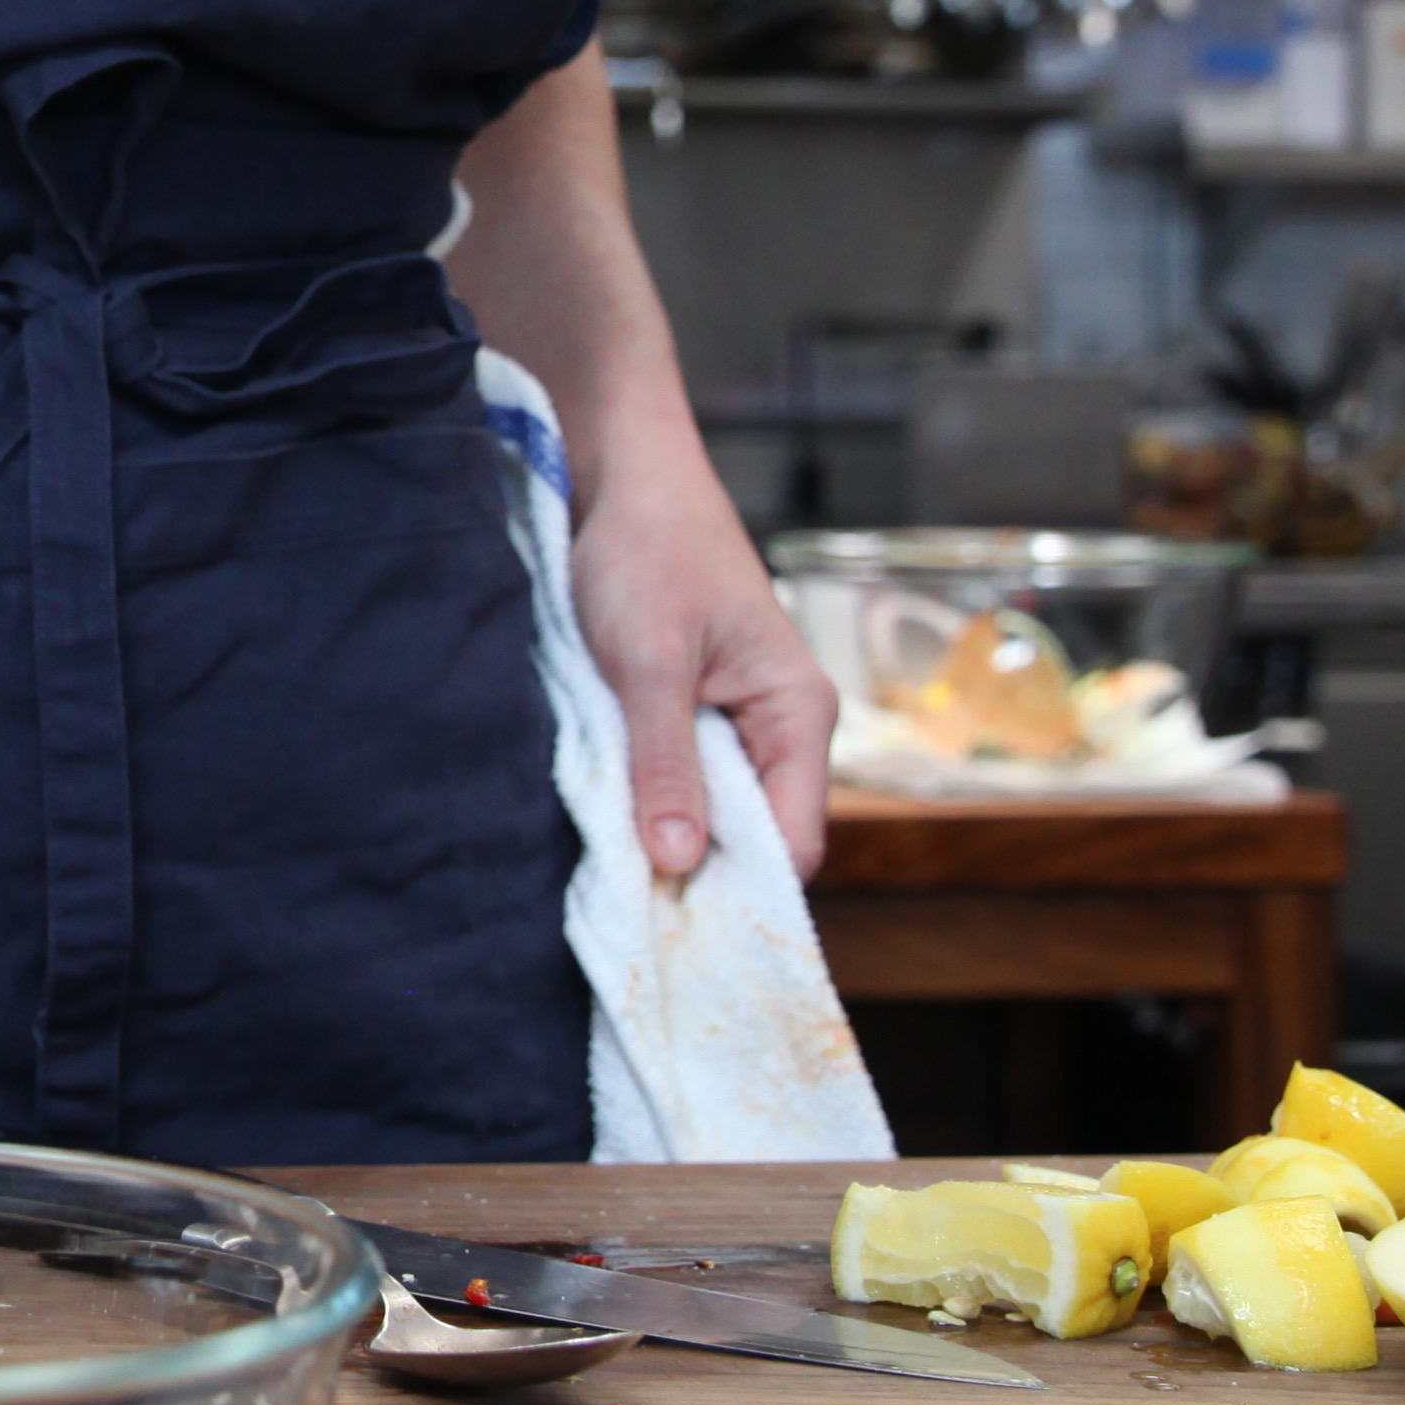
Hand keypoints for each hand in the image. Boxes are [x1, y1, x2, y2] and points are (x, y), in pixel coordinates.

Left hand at [572, 454, 832, 878]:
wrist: (622, 477)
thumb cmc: (648, 550)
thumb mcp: (649, 662)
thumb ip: (665, 762)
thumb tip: (678, 863)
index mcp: (799, 715)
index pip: (793, 845)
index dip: (739, 891)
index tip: (674, 927)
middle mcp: (782, 729)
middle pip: (755, 841)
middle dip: (697, 871)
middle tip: (627, 906)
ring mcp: (739, 724)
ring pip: (714, 815)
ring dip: (665, 834)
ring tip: (610, 862)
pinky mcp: (696, 716)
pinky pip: (683, 783)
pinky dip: (648, 801)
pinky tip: (606, 814)